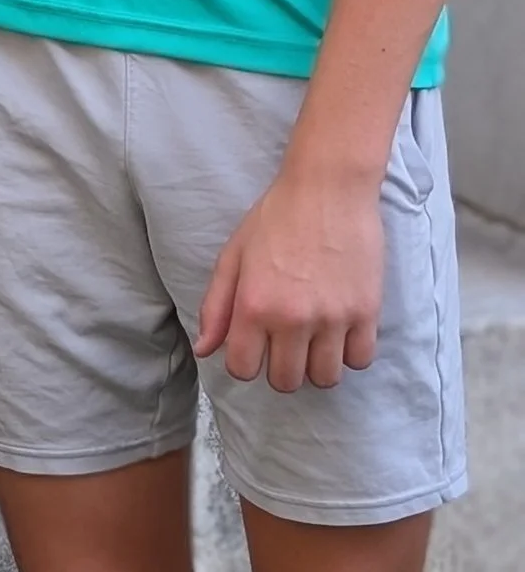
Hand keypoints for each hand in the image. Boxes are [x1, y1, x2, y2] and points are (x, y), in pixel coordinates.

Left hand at [193, 164, 384, 391]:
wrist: (328, 189)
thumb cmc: (276, 217)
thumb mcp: (234, 256)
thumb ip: (216, 307)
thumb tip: (204, 350)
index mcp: (254, 305)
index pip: (244, 369)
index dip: (246, 362)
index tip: (254, 347)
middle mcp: (293, 318)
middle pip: (286, 381)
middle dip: (280, 368)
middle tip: (284, 344)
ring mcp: (333, 318)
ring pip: (325, 378)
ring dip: (316, 365)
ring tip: (313, 339)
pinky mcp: (367, 312)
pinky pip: (360, 360)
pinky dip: (349, 352)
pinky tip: (339, 331)